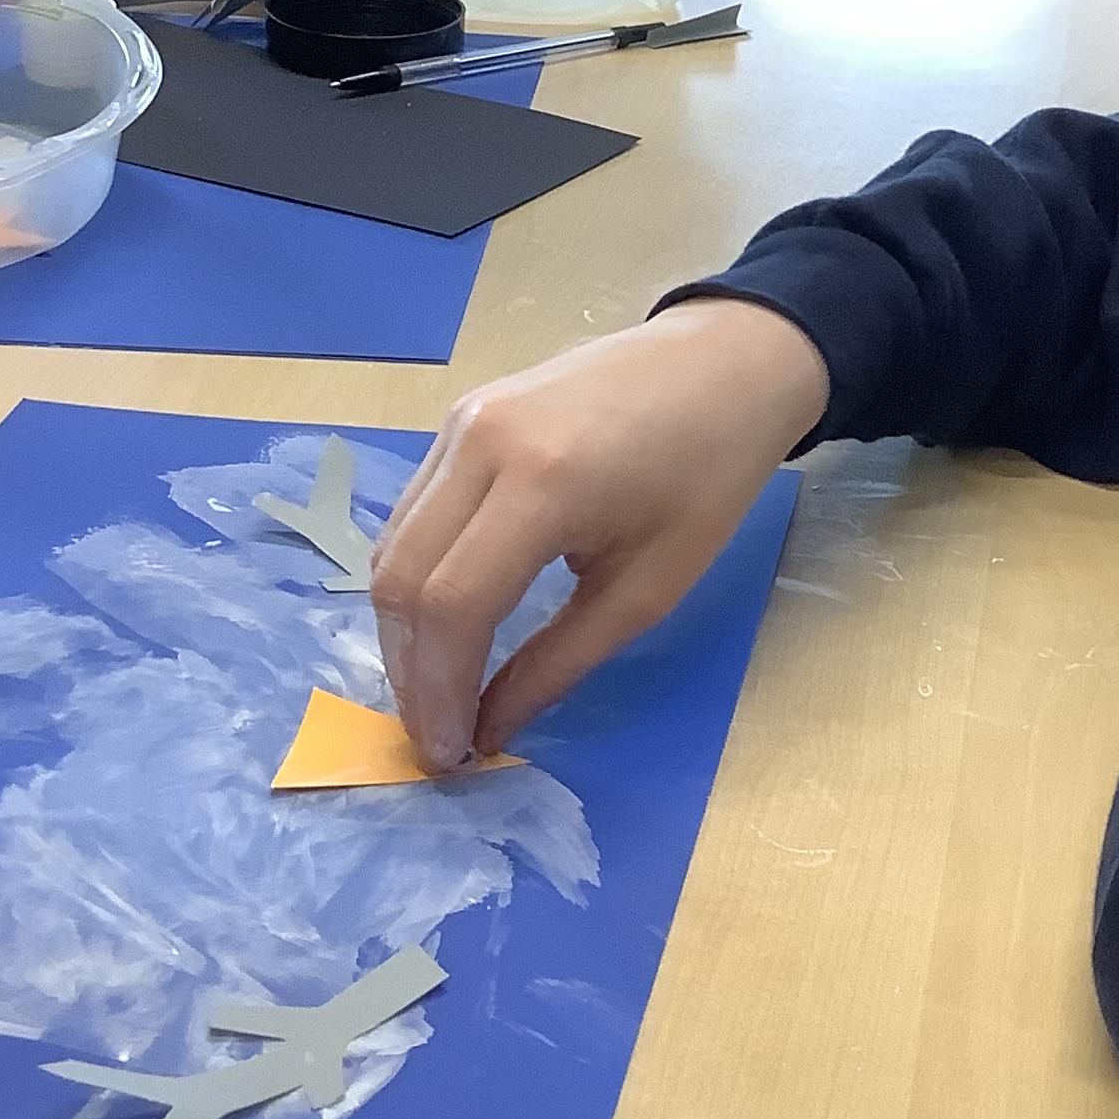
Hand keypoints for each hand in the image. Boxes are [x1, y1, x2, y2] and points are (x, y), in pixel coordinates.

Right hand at [372, 298, 830, 768]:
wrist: (726, 363)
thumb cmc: (709, 475)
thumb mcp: (649, 587)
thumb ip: (558, 662)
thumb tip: (490, 728)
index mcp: (541, 483)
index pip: (450, 605)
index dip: (438, 692)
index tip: (451, 755)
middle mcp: (481, 444)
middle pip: (400, 579)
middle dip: (409, 671)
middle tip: (436, 735)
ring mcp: (463, 422)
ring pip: (393, 546)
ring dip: (403, 630)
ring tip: (436, 693)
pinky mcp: (462, 417)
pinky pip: (414, 513)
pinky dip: (415, 577)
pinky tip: (444, 625)